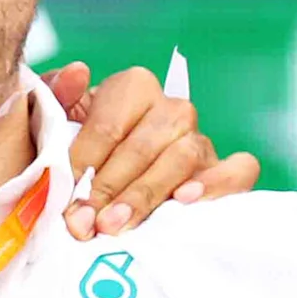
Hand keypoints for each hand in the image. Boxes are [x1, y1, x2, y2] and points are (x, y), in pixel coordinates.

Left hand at [42, 62, 261, 237]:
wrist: (109, 183)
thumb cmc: (82, 152)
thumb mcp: (59, 124)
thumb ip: (57, 98)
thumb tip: (78, 73)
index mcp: (132, 88)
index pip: (108, 126)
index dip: (84, 163)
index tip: (65, 195)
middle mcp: (171, 109)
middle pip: (142, 147)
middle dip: (109, 190)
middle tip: (84, 223)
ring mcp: (200, 138)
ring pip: (182, 159)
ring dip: (146, 195)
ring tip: (116, 224)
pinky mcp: (224, 168)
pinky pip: (239, 170)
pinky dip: (217, 183)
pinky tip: (185, 201)